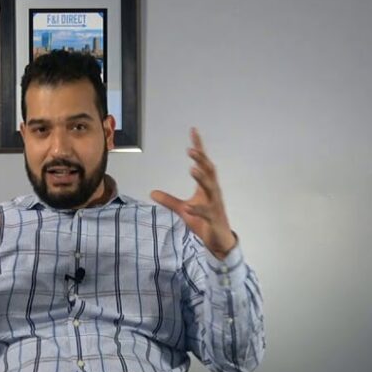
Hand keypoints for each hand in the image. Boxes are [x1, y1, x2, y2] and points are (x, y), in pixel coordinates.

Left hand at [151, 128, 236, 258]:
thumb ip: (169, 200)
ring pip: (211, 188)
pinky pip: (206, 212)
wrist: (219, 241)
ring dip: (202, 178)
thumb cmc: (204, 221)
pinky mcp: (214, 219)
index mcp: (207, 187)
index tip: (193, 131)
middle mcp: (213, 192)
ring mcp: (215, 205)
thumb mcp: (183, 210)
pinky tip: (188, 207)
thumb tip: (152, 192)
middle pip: (209, 171)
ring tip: (192, 168)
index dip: (199, 147)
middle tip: (190, 148)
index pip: (203, 163)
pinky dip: (197, 209)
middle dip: (201, 159)